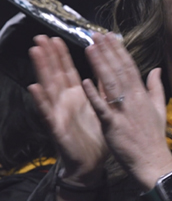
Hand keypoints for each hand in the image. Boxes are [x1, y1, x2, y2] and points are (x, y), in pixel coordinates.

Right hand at [28, 35, 106, 183]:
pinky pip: (47, 112)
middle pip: (55, 74)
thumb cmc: (96, 135)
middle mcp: (65, 102)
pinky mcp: (57, 127)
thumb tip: (107, 69)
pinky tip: (34, 87)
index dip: (62, 55)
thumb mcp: (102, 107)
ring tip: (35, 51)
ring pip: (48, 87)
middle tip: (41, 37)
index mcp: (77, 96)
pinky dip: (40, 100)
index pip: (68, 71)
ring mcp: (59, 113)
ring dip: (41, 69)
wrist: (91, 163)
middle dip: (49, 56)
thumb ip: (103, 88)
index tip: (57, 37)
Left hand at [82, 33, 171, 189]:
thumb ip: (155, 87)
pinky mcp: (113, 125)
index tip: (109, 37)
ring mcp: (123, 111)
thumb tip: (156, 69)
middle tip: (96, 35)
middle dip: (107, 51)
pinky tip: (85, 80)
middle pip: (118, 70)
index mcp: (143, 94)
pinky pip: (102, 107)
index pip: (129, 67)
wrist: (152, 160)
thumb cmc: (153, 137)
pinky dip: (94, 94)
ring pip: (110, 83)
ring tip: (90, 48)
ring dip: (99, 65)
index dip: (119, 51)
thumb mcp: (159, 109)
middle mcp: (133, 99)